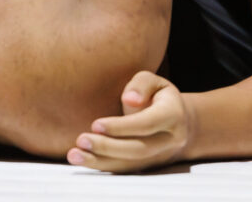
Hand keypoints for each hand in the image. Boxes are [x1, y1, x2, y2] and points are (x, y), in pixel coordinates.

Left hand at [67, 71, 192, 172]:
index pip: (147, 124)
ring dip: (100, 161)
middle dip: (108, 147)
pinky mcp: (145, 165)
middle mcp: (169, 140)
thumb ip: (142, 84)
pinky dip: (101, 166)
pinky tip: (81, 160)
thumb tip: (130, 99)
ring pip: (130, 164)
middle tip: (82, 140)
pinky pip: (124, 169)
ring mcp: (158, 156)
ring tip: (74, 155)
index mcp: (173, 115)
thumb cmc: (158, 95)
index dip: (122, 127)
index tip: (96, 124)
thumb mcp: (154, 81)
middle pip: (138, 149)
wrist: (177, 122)